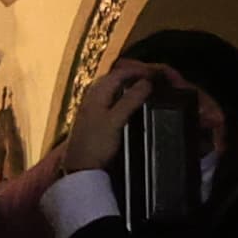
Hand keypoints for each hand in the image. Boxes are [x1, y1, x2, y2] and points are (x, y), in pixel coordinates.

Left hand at [53, 59, 186, 184]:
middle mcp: (93, 94)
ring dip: (130, 82)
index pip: (122, 71)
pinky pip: (111, 95)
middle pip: (117, 74)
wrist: (79, 168)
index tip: (158, 74)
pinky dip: (125, 92)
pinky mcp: (94, 115)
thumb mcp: (115, 121)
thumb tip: (146, 82)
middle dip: (136, 72)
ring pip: (113, 85)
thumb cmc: (95, 144)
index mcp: (98, 91)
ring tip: (148, 86)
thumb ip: (130, 100)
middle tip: (156, 77)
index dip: (141, 70)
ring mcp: (92, 104)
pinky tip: (132, 100)